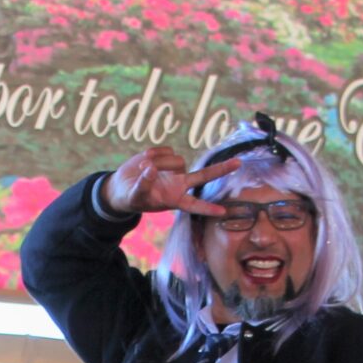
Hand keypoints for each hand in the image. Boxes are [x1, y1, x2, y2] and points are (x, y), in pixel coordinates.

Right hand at [101, 146, 236, 218]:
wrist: (123, 186)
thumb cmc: (132, 197)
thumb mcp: (136, 196)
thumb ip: (144, 184)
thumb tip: (150, 169)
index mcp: (175, 199)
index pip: (194, 205)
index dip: (207, 208)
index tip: (223, 213)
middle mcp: (179, 184)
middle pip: (204, 176)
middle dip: (221, 169)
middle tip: (239, 163)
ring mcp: (175, 170)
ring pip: (176, 160)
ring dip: (159, 163)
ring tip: (142, 169)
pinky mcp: (166, 156)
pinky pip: (164, 150)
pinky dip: (152, 154)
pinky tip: (143, 161)